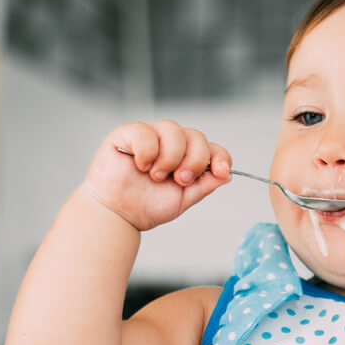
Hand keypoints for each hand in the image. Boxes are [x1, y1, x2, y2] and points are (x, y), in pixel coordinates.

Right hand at [83, 120, 232, 230]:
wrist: (117, 215)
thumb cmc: (145, 206)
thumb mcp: (183, 199)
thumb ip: (205, 185)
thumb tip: (227, 175)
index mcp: (186, 158)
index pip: (211, 148)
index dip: (220, 157)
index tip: (221, 171)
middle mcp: (170, 144)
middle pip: (196, 136)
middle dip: (194, 160)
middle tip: (179, 180)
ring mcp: (149, 136)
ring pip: (173, 130)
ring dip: (170, 157)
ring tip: (156, 176)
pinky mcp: (127, 134)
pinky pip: (145, 131)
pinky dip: (147, 151)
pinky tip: (140, 166)